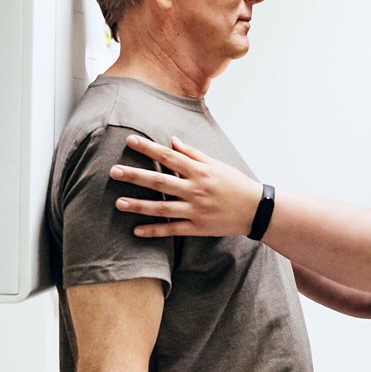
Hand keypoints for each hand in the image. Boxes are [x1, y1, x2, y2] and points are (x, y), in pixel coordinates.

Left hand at [111, 136, 261, 237]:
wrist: (256, 210)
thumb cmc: (236, 184)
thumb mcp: (218, 165)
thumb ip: (193, 154)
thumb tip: (172, 141)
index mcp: (200, 171)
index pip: (169, 156)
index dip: (148, 148)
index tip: (129, 141)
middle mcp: (196, 190)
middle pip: (160, 181)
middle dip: (135, 176)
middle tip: (114, 171)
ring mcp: (196, 210)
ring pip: (162, 207)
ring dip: (139, 205)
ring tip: (118, 202)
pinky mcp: (198, 227)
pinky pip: (172, 229)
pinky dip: (154, 230)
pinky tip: (136, 230)